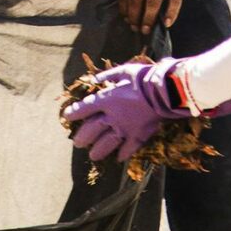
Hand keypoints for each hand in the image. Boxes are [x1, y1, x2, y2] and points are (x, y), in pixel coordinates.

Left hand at [64, 59, 188, 162]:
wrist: (163, 91)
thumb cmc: (143, 78)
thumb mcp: (123, 71)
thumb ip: (108, 76)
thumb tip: (94, 79)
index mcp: (107, 99)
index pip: (85, 108)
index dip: (74, 113)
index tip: (67, 117)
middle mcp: (113, 117)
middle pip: (93, 130)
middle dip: (83, 137)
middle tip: (77, 144)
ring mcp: (125, 128)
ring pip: (107, 143)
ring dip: (98, 150)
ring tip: (92, 156)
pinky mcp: (138, 136)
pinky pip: (129, 148)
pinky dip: (123, 154)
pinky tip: (118, 158)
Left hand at [117, 0, 194, 32]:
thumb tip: (127, 11)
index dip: (124, 9)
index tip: (126, 19)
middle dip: (134, 17)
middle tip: (135, 28)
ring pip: (152, 2)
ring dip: (148, 19)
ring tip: (146, 29)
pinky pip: (174, 1)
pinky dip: (171, 14)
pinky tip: (168, 23)